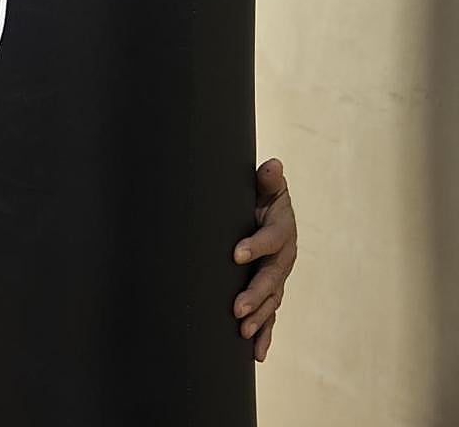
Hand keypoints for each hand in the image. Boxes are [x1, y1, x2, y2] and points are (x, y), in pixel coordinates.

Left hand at [233, 158, 297, 361]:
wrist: (265, 211)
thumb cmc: (262, 197)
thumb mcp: (266, 186)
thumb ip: (267, 180)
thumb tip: (273, 165)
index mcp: (281, 230)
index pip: (270, 239)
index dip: (255, 246)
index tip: (235, 254)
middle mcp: (283, 257)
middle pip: (271, 277)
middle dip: (255, 294)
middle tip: (236, 309)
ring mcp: (278, 276)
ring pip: (272, 300)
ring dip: (259, 317)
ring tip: (243, 332)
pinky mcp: (271, 291)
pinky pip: (270, 315)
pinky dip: (265, 334)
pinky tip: (256, 354)